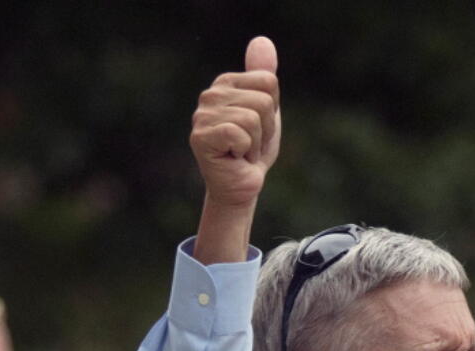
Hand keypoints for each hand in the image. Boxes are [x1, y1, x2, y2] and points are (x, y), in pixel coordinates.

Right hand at [190, 36, 280, 209]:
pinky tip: (233, 158)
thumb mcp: (266, 110)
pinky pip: (241, 133)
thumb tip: (262, 40)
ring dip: (256, 143)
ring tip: (241, 152)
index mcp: (226, 84)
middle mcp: (210, 95)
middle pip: (263, 100)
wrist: (240, 186)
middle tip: (250, 144)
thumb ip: (263, 76)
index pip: (268, 82)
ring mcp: (202, 115)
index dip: (272, 111)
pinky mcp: (201, 137)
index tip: (259, 128)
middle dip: (266, 129)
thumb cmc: (252, 150)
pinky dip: (245, 151)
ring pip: (254, 118)